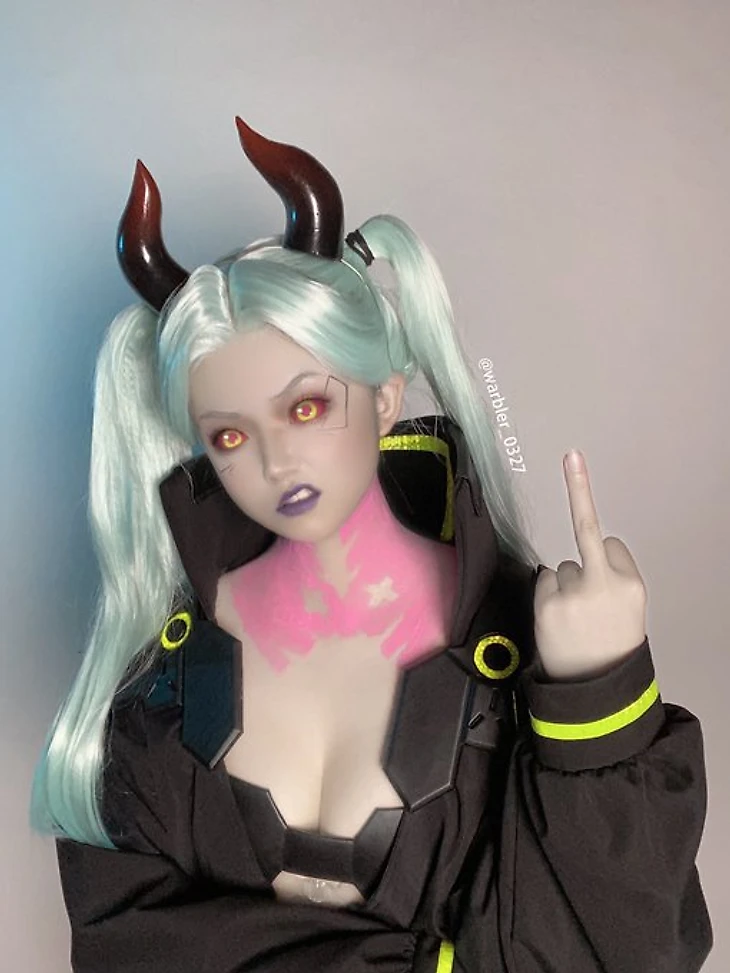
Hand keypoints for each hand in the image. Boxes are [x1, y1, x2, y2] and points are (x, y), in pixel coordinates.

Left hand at [533, 450, 646, 680]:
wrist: (595, 686)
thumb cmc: (611, 643)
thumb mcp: (629, 607)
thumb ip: (613, 576)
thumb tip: (594, 545)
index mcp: (631, 584)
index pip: (610, 544)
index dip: (604, 554)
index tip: (579, 467)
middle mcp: (604, 583)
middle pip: (584, 545)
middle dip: (582, 550)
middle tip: (576, 484)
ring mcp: (573, 593)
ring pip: (561, 566)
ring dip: (564, 586)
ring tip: (574, 619)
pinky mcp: (547, 604)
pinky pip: (544, 580)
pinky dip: (548, 595)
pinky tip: (559, 620)